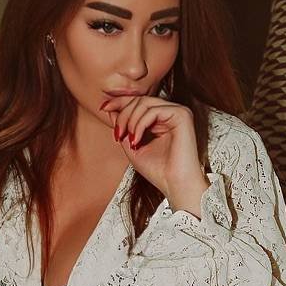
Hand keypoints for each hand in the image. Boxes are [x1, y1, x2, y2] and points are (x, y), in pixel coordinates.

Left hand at [100, 94, 208, 216]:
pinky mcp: (182, 115)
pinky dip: (140, 123)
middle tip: (117, 134)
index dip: (120, 102)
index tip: (103, 108)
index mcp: (162, 119)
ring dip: (130, 120)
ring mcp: (178, 112)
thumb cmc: (158, 171)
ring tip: (127, 139)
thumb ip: (123, 127)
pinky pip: (153, 110)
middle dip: (123, 115)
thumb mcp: (132, 146)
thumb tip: (110, 109)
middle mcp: (171, 112)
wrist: (175, 186)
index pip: (139, 102)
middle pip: (139, 100)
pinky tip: (136, 139)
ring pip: (144, 102)